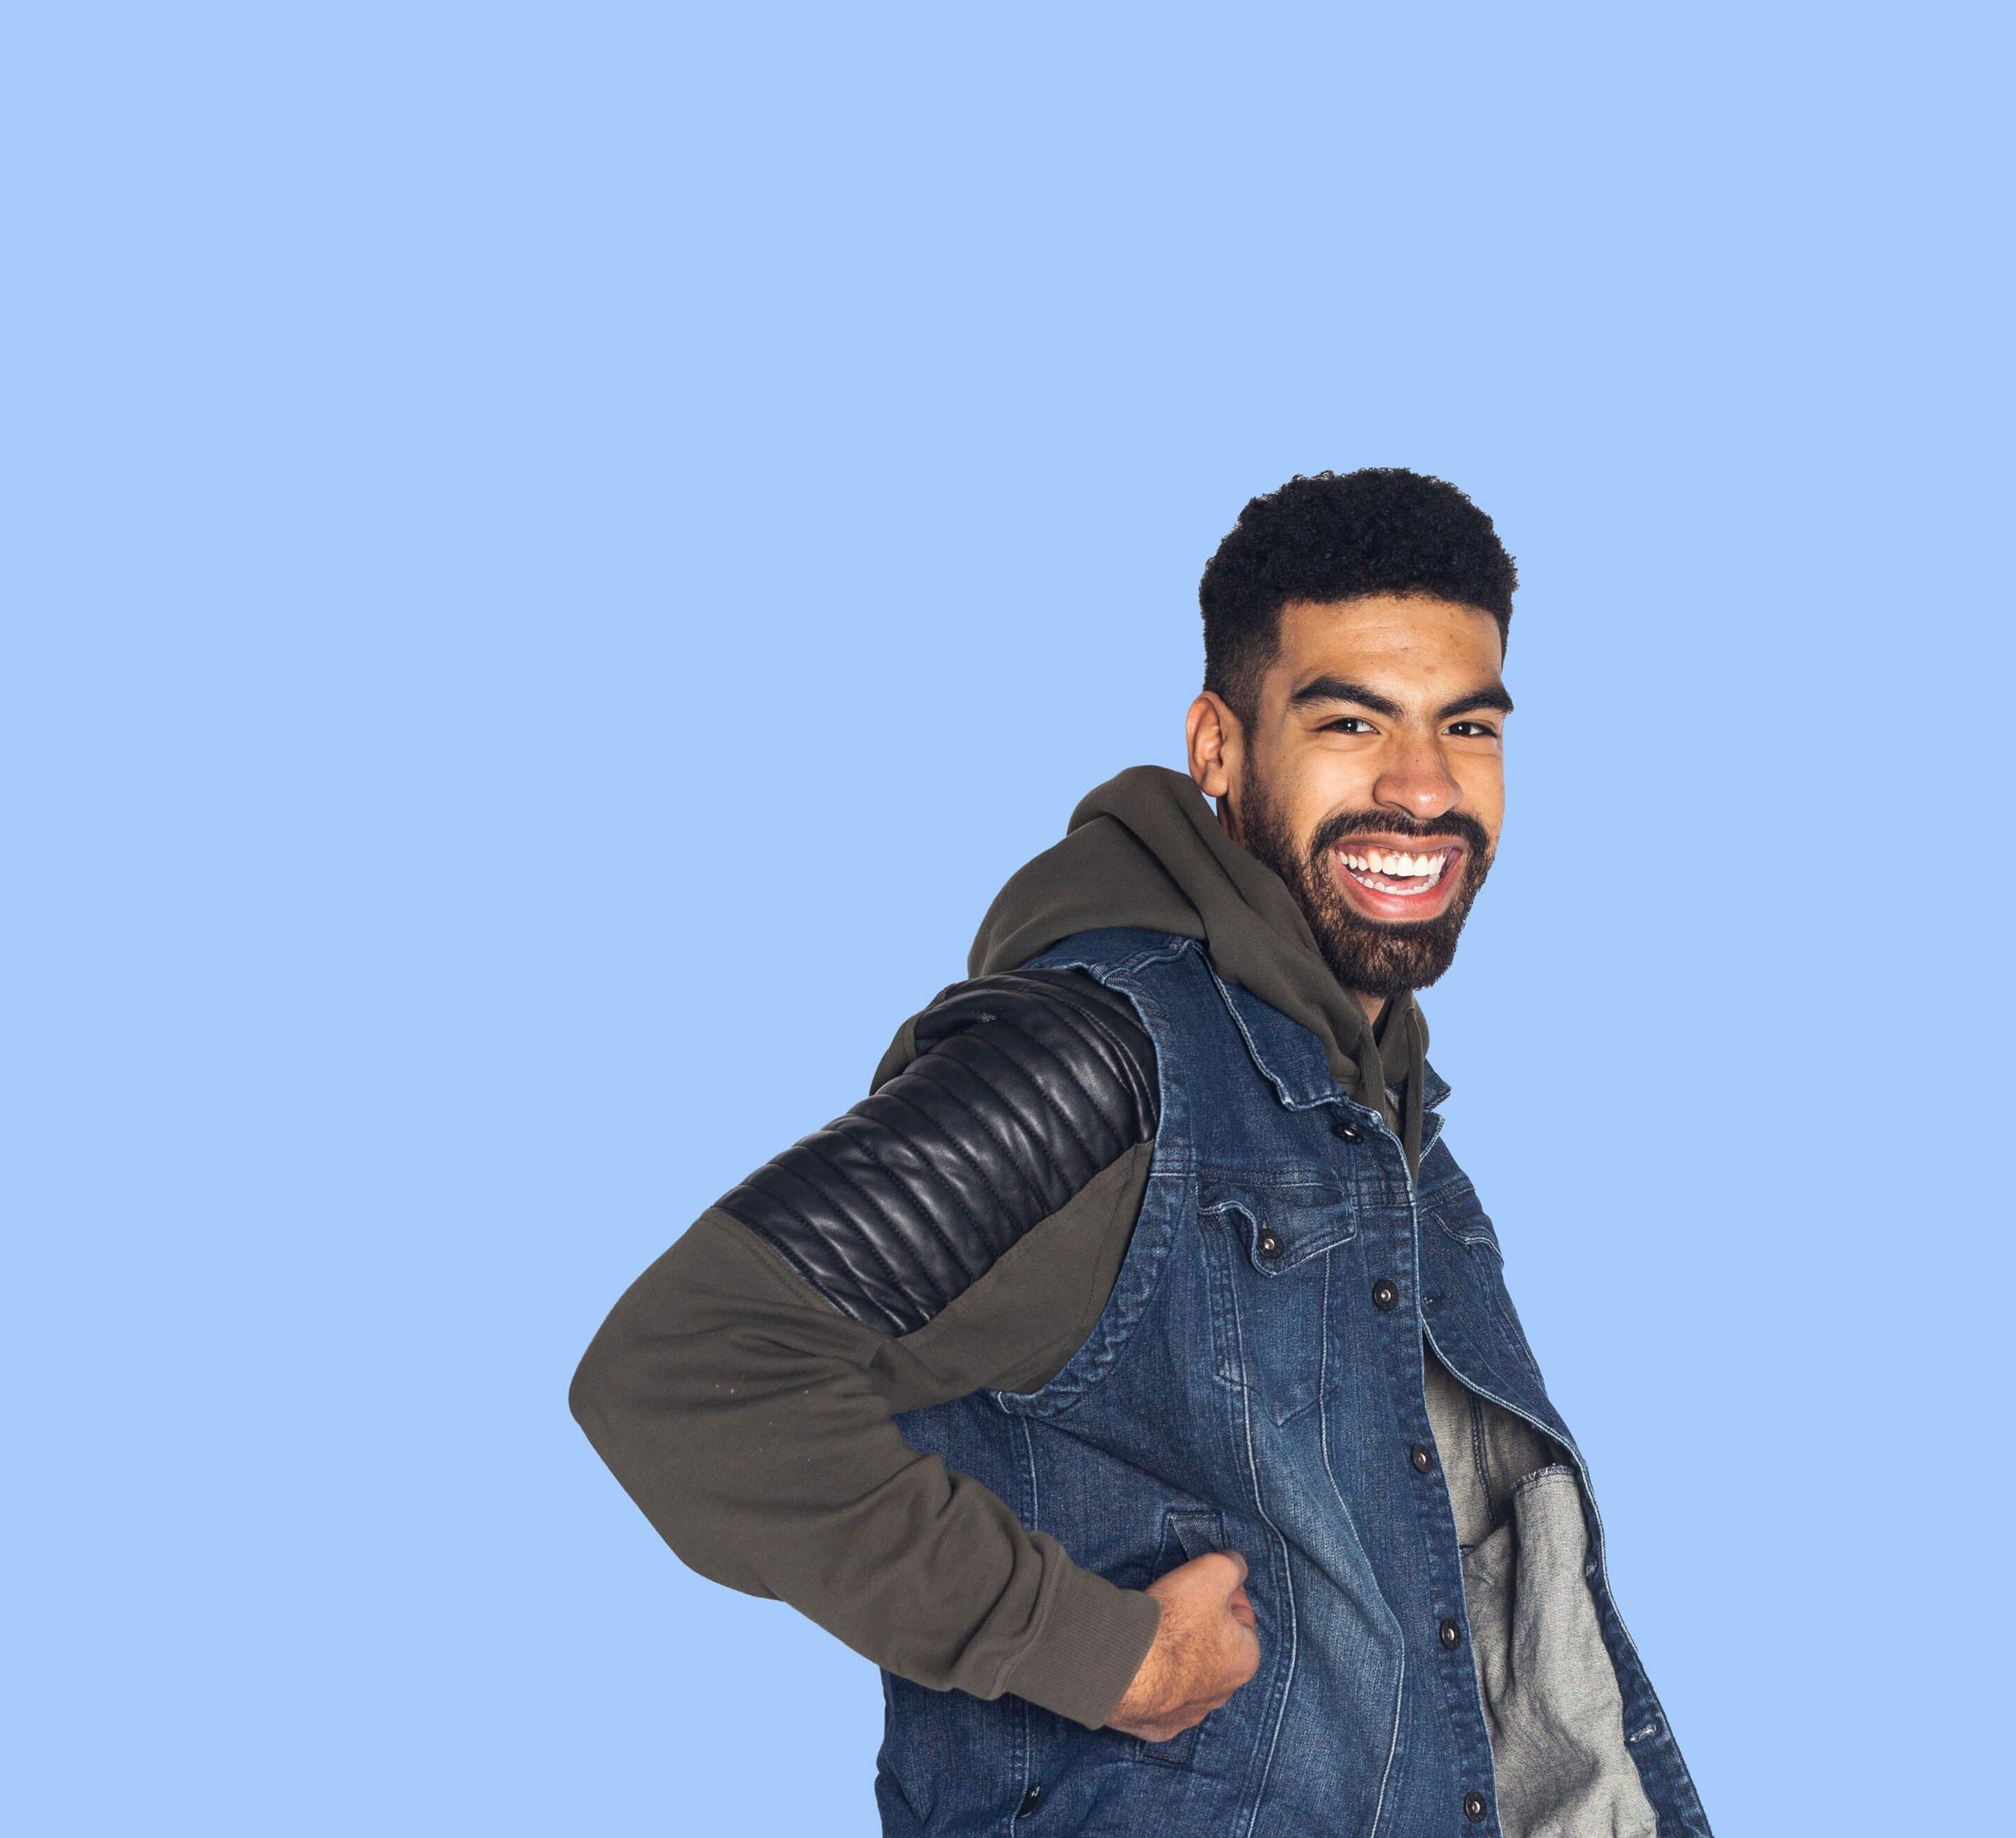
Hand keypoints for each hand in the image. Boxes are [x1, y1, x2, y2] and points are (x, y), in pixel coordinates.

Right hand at [1105, 1549, 1260, 1742]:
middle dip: (1204, 1629)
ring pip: (1189, 1681)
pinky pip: (1159, 1703)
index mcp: (1245, 1659)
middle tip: (1180, 1606)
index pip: (1244, 1619)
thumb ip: (1233, 1566)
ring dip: (1179, 1660)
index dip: (1228, 1593)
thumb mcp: (1214, 1572)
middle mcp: (1223, 1694)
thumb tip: (1236, 1565)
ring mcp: (1189, 1716)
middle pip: (1218, 1652)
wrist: (1126, 1665)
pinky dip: (1153, 1686)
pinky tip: (1141, 1667)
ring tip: (1156, 1635)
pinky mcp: (1157, 1728)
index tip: (1209, 1581)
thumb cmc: (1176, 1619)